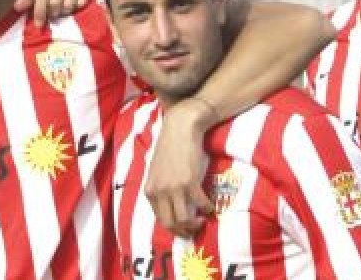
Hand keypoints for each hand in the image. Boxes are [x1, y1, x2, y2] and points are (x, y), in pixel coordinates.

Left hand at [14, 0, 97, 26]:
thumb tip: (17, 7)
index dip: (39, 10)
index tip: (39, 24)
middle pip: (55, 0)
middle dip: (53, 12)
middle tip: (53, 14)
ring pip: (69, 3)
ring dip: (65, 11)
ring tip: (64, 8)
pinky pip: (82, 1)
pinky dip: (77, 6)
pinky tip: (75, 2)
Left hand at [144, 98, 215, 236]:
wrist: (180, 127)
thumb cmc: (170, 147)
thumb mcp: (158, 172)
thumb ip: (160, 188)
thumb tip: (170, 205)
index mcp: (149, 190)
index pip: (160, 219)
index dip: (174, 227)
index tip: (184, 227)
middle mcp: (159, 191)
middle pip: (170, 224)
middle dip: (184, 231)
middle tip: (194, 228)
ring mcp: (174, 188)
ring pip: (184, 219)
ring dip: (195, 224)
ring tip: (202, 219)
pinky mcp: (189, 182)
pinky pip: (200, 204)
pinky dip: (207, 209)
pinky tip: (211, 207)